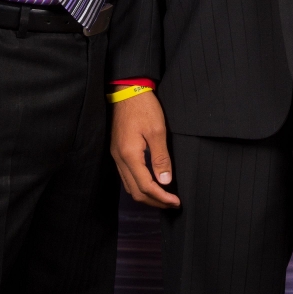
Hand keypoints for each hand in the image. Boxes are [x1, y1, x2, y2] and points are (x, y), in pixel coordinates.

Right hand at [111, 92, 180, 208]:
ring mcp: (116, 156)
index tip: (176, 202)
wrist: (127, 90)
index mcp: (129, 155)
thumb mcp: (157, 130)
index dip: (161, 198)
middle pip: (135, 191)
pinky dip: (140, 185)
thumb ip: (161, 158)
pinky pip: (127, 177)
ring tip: (163, 197)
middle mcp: (120, 159)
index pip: (146, 187)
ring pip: (130, 186)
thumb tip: (165, 181)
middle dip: (154, 201)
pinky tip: (151, 183)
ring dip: (147, 195)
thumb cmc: (144, 107)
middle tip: (172, 203)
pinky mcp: (117, 151)